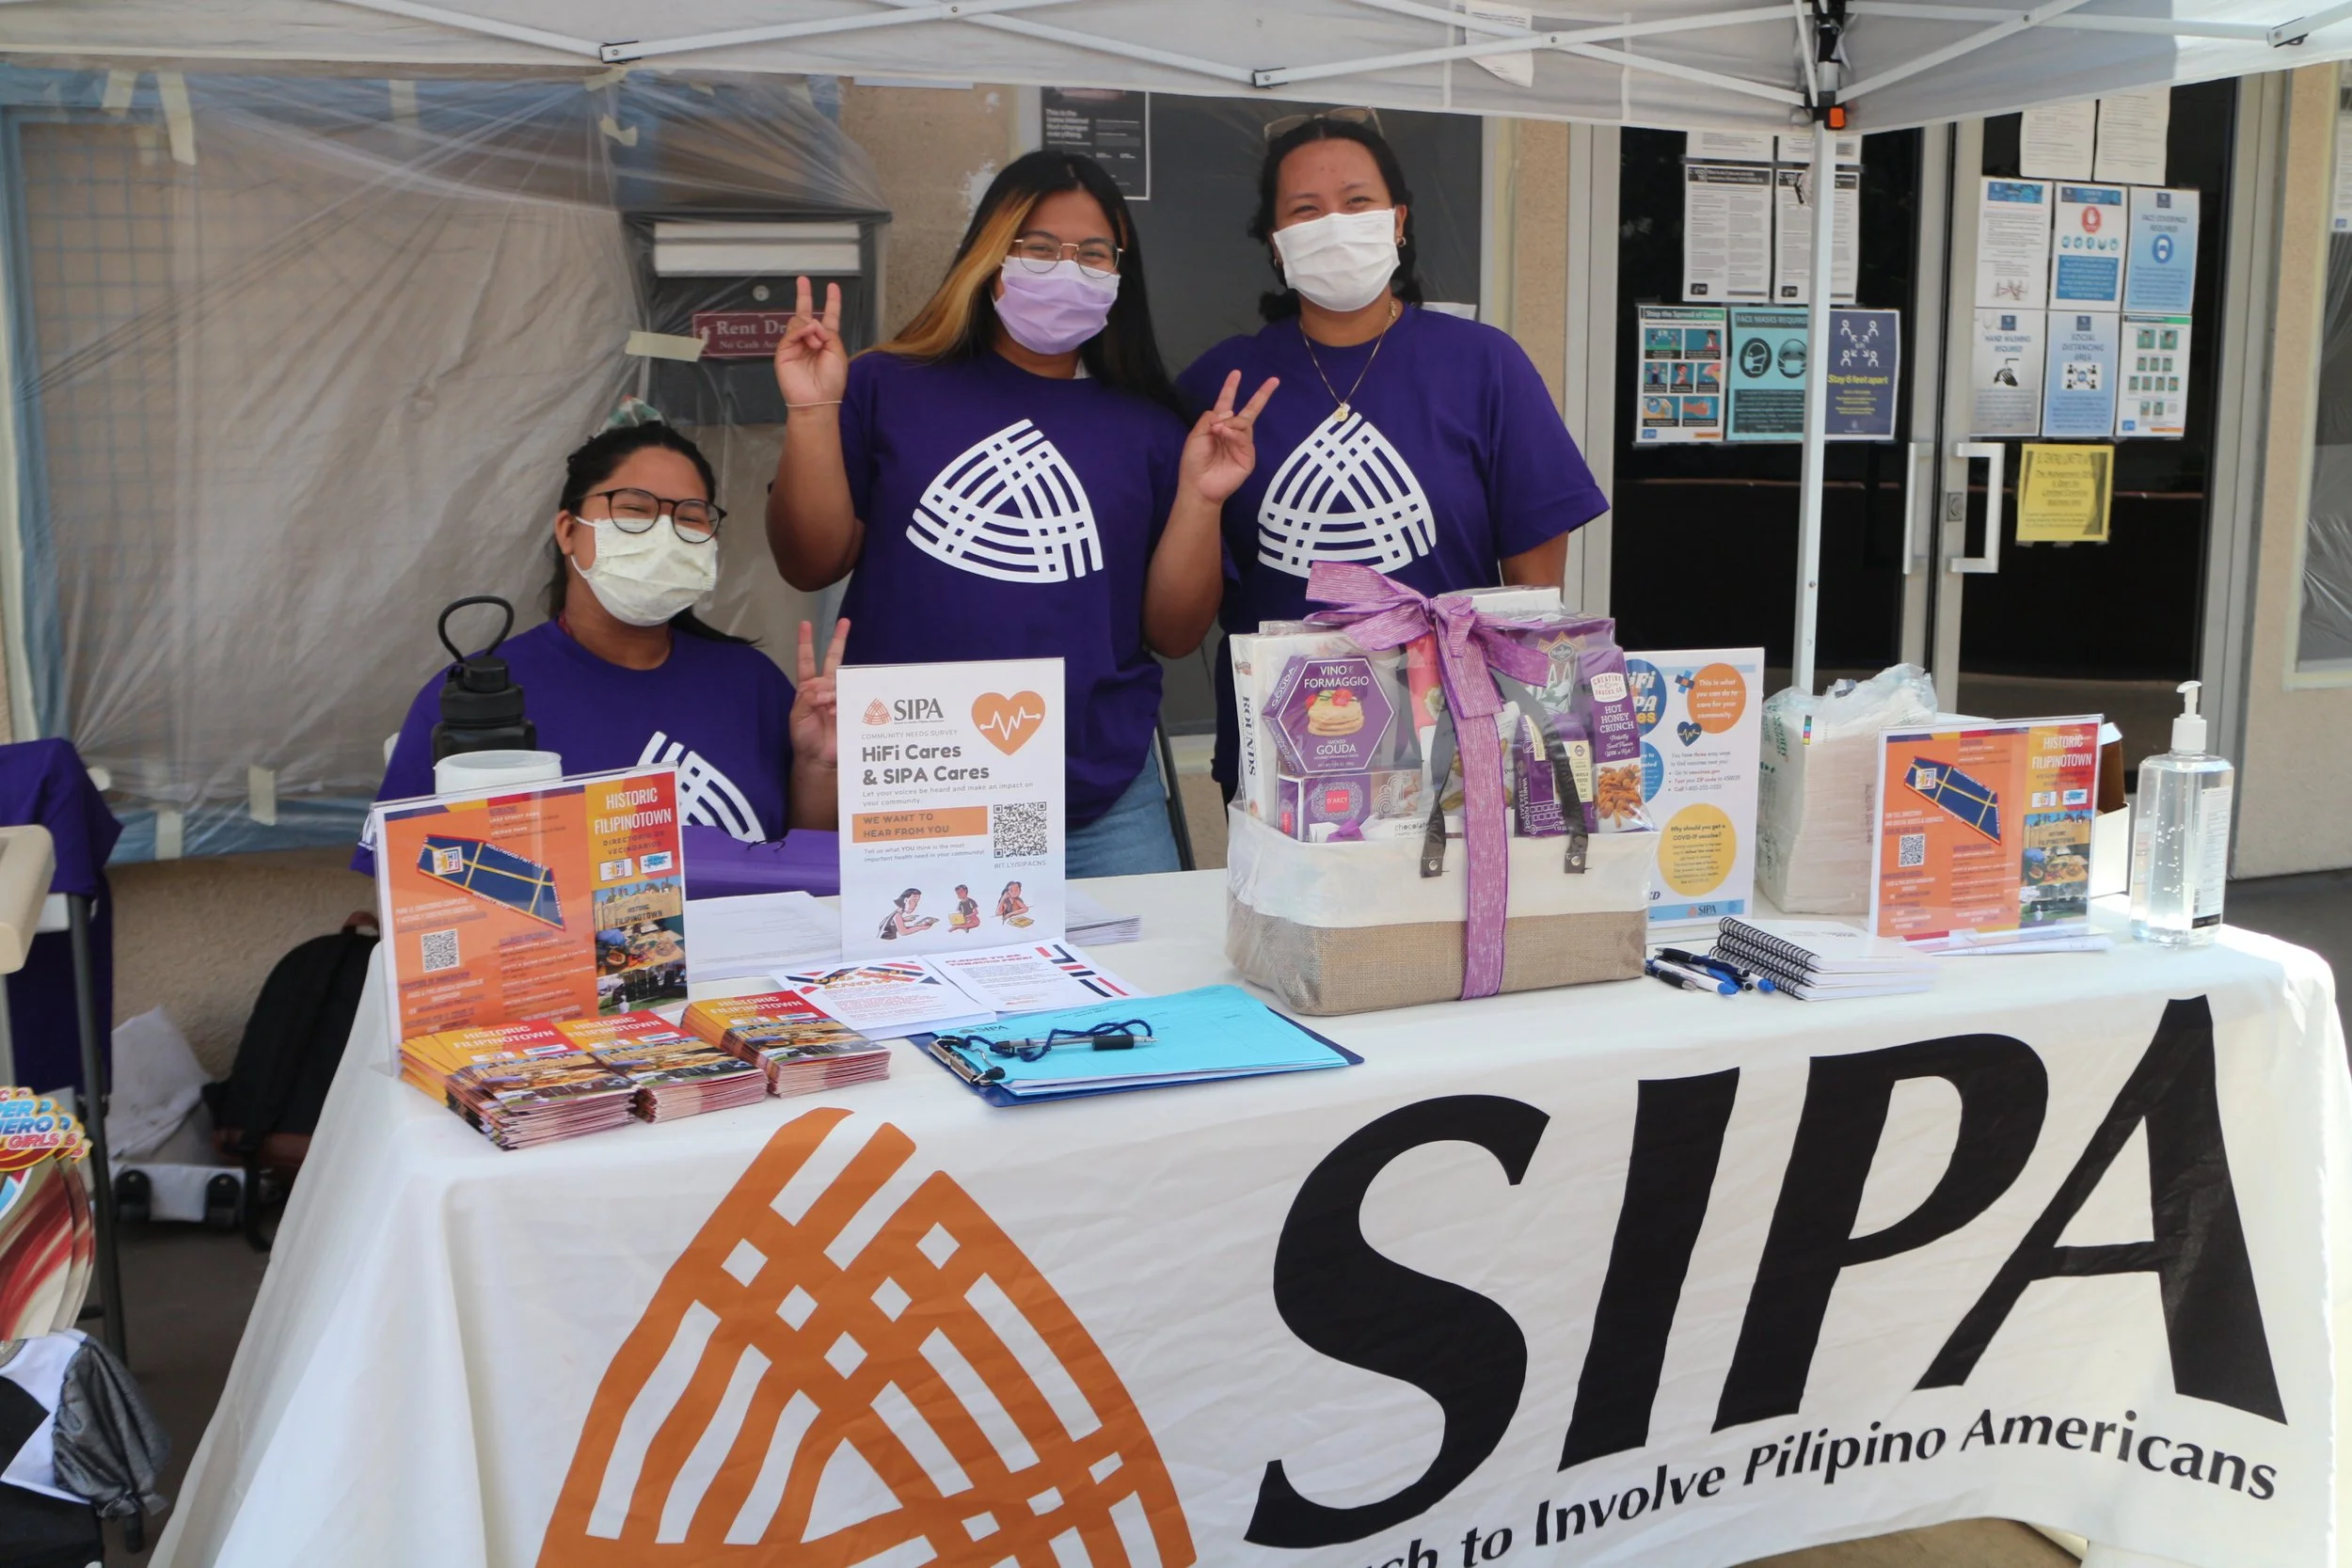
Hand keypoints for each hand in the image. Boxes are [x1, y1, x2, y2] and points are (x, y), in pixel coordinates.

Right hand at [773, 276, 848, 407]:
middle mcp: (810, 340)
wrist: (817, 399)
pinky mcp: (784, 350)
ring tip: (816, 343)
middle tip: (803, 280)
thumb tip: (812, 322)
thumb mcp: (838, 352)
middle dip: (805, 295)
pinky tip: (809, 339)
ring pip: (799, 321)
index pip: (829, 316)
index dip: (832, 302)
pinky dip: (801, 331)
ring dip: (810, 327)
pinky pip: (791, 331)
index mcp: (826, 340)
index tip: (833, 287)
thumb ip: (828, 332)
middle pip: (806, 313)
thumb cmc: (831, 380)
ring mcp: (796, 344)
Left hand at [789, 616, 851, 768]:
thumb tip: (826, 689)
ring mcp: (842, 698)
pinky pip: (857, 698)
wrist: (819, 759)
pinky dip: (852, 702)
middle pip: (833, 659)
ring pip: (846, 680)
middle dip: (839, 640)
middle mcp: (826, 689)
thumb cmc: (804, 738)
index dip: (806, 643)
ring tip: (831, 709)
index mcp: (809, 688)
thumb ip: (807, 699)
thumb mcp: (797, 717)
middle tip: (845, 621)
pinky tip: (842, 712)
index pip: (807, 661)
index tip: (805, 624)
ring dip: (842, 686)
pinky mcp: (854, 709)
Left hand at [1180, 371, 1277, 504]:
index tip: (1236, 373)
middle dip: (1262, 395)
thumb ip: (1210, 418)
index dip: (1231, 388)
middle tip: (1274, 380)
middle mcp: (1233, 433)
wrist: (1198, 485)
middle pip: (1249, 410)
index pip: (1226, 403)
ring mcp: (1242, 444)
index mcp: (1218, 426)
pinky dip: (1234, 433)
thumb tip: (1229, 413)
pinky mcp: (1248, 456)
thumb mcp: (1196, 435)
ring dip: (1231, 423)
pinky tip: (1224, 434)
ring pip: (1243, 422)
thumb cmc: (1193, 462)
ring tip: (1218, 431)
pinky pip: (1244, 438)